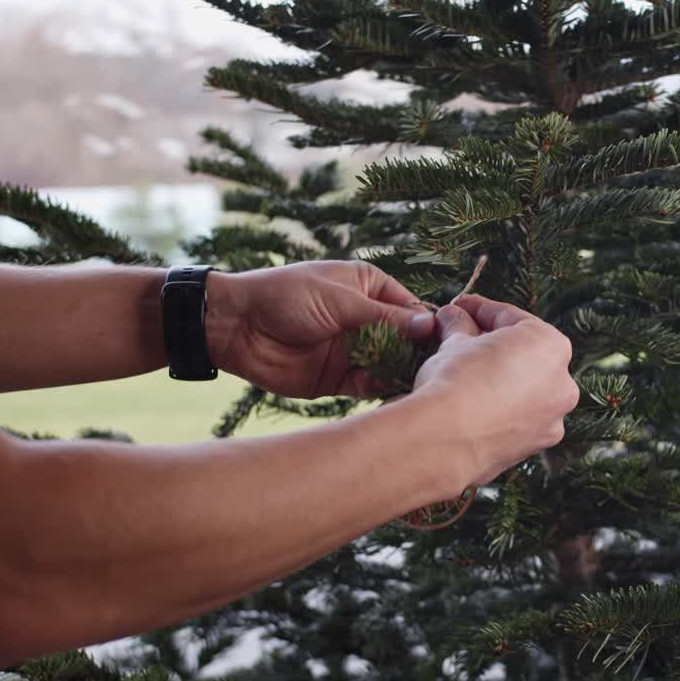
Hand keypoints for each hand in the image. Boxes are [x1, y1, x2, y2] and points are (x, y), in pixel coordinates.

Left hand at [205, 261, 435, 397]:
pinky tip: (380, 391)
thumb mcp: (340, 300)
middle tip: (430, 371)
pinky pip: (367, 387)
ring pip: (390, 367)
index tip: (443, 345)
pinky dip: (375, 390)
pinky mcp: (339, 379)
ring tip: (409, 383)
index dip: (428, 328)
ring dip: (398, 375)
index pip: (413, 310)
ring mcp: (354, 350)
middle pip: (407, 342)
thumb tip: (430, 326)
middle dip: (417, 356)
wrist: (235, 326)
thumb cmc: (286, 296)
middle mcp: (368, 320)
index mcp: (372, 289)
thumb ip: (384, 317)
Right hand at [411, 295, 578, 489]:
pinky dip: (499, 411)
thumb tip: (453, 317)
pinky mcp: (535, 448)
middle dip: (491, 346)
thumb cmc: (455, 379)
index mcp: (552, 345)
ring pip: (523, 391)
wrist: (445, 439)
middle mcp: (563, 383)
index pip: (510, 318)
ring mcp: (553, 419)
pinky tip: (472, 408)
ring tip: (464, 376)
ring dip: (498, 380)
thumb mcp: (454, 342)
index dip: (478, 310)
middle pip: (523, 355)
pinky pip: (517, 419)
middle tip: (457, 340)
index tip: (457, 308)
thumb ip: (459, 325)